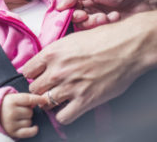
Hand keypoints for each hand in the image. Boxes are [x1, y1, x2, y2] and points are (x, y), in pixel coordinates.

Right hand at [0, 93, 47, 138]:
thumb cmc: (7, 105)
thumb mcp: (13, 98)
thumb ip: (26, 98)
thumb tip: (41, 101)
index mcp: (10, 100)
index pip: (28, 99)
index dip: (38, 99)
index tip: (45, 100)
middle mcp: (10, 112)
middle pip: (30, 112)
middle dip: (28, 111)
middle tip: (20, 111)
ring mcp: (11, 123)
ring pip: (29, 122)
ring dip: (27, 120)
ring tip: (19, 118)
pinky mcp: (12, 132)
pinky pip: (28, 132)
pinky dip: (33, 130)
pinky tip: (35, 127)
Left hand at [23, 14, 152, 124]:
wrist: (129, 46)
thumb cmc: (106, 38)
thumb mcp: (74, 38)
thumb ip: (58, 52)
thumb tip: (48, 62)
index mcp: (53, 52)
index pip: (27, 70)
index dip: (33, 75)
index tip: (38, 77)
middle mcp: (58, 70)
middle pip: (33, 89)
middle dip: (41, 89)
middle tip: (50, 88)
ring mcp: (70, 86)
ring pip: (45, 103)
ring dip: (51, 102)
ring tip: (61, 98)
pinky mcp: (85, 100)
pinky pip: (63, 117)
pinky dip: (65, 115)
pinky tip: (71, 108)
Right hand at [57, 0, 151, 29]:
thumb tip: (58, 6)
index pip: (68, 10)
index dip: (71, 14)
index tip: (79, 14)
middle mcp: (89, 9)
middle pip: (76, 22)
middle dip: (85, 20)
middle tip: (93, 15)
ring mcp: (98, 20)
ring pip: (87, 29)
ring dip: (96, 22)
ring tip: (108, 16)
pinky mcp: (107, 30)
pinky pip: (99, 33)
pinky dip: (107, 25)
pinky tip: (116, 17)